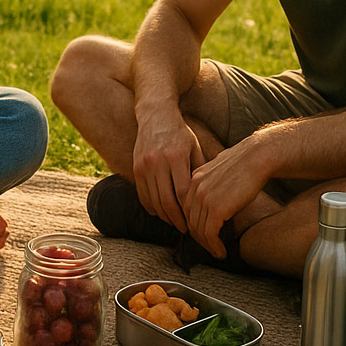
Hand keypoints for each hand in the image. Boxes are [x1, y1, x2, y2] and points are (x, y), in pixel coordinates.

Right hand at [131, 105, 205, 232]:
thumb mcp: (195, 147)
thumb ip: (199, 170)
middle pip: (167, 200)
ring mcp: (144, 165)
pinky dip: (151, 207)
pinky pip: (142, 195)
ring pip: (153, 201)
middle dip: (177, 219)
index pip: (183, 192)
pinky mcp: (135, 167)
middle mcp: (158, 161)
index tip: (196, 220)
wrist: (156, 115)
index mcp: (176, 156)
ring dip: (164, 216)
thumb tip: (209, 195)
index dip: (189, 210)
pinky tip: (160, 213)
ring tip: (174, 223)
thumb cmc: (180, 133)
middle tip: (185, 230)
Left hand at [185, 137, 268, 256]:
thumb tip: (213, 203)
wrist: (258, 157)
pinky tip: (222, 252)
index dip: (194, 225)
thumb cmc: (246, 165)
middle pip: (190, 221)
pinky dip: (214, 246)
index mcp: (195, 179)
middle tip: (210, 248)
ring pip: (199, 230)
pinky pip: (210, 234)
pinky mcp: (216, 208)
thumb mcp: (221, 172)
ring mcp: (204, 198)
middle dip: (200, 238)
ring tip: (217, 252)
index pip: (186, 208)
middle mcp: (195, 188)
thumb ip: (211, 185)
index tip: (204, 235)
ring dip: (208, 245)